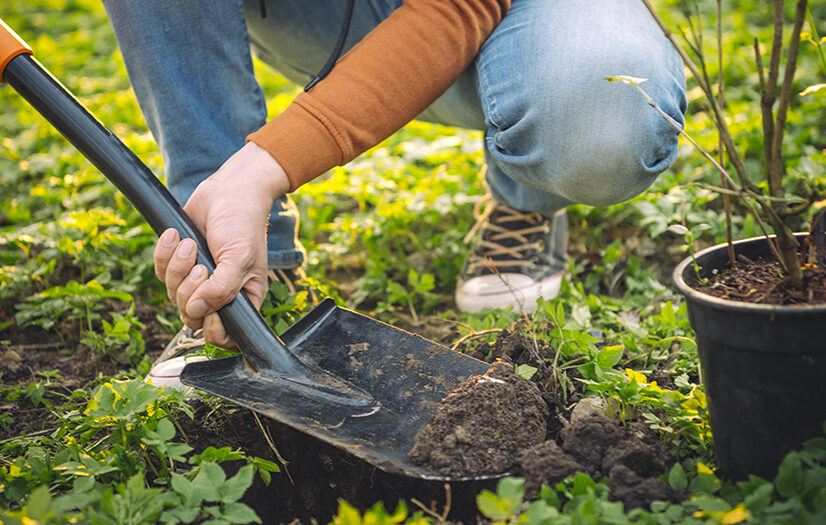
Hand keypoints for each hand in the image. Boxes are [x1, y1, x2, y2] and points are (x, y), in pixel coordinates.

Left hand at [153, 142, 290, 346]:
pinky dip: (164, 253)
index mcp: (243, 299)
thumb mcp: (239, 258)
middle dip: (190, 291)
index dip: (213, 331)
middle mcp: (220, 294)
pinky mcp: (179, 263)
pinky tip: (175, 235)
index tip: (210, 313)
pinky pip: (160, 272)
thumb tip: (197, 311)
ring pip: (174, 294)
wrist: (228, 190)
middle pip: (192, 316)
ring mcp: (198, 280)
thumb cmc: (242, 223)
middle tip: (201, 266)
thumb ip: (221, 289)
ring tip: (190, 244)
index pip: (225, 335)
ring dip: (177, 267)